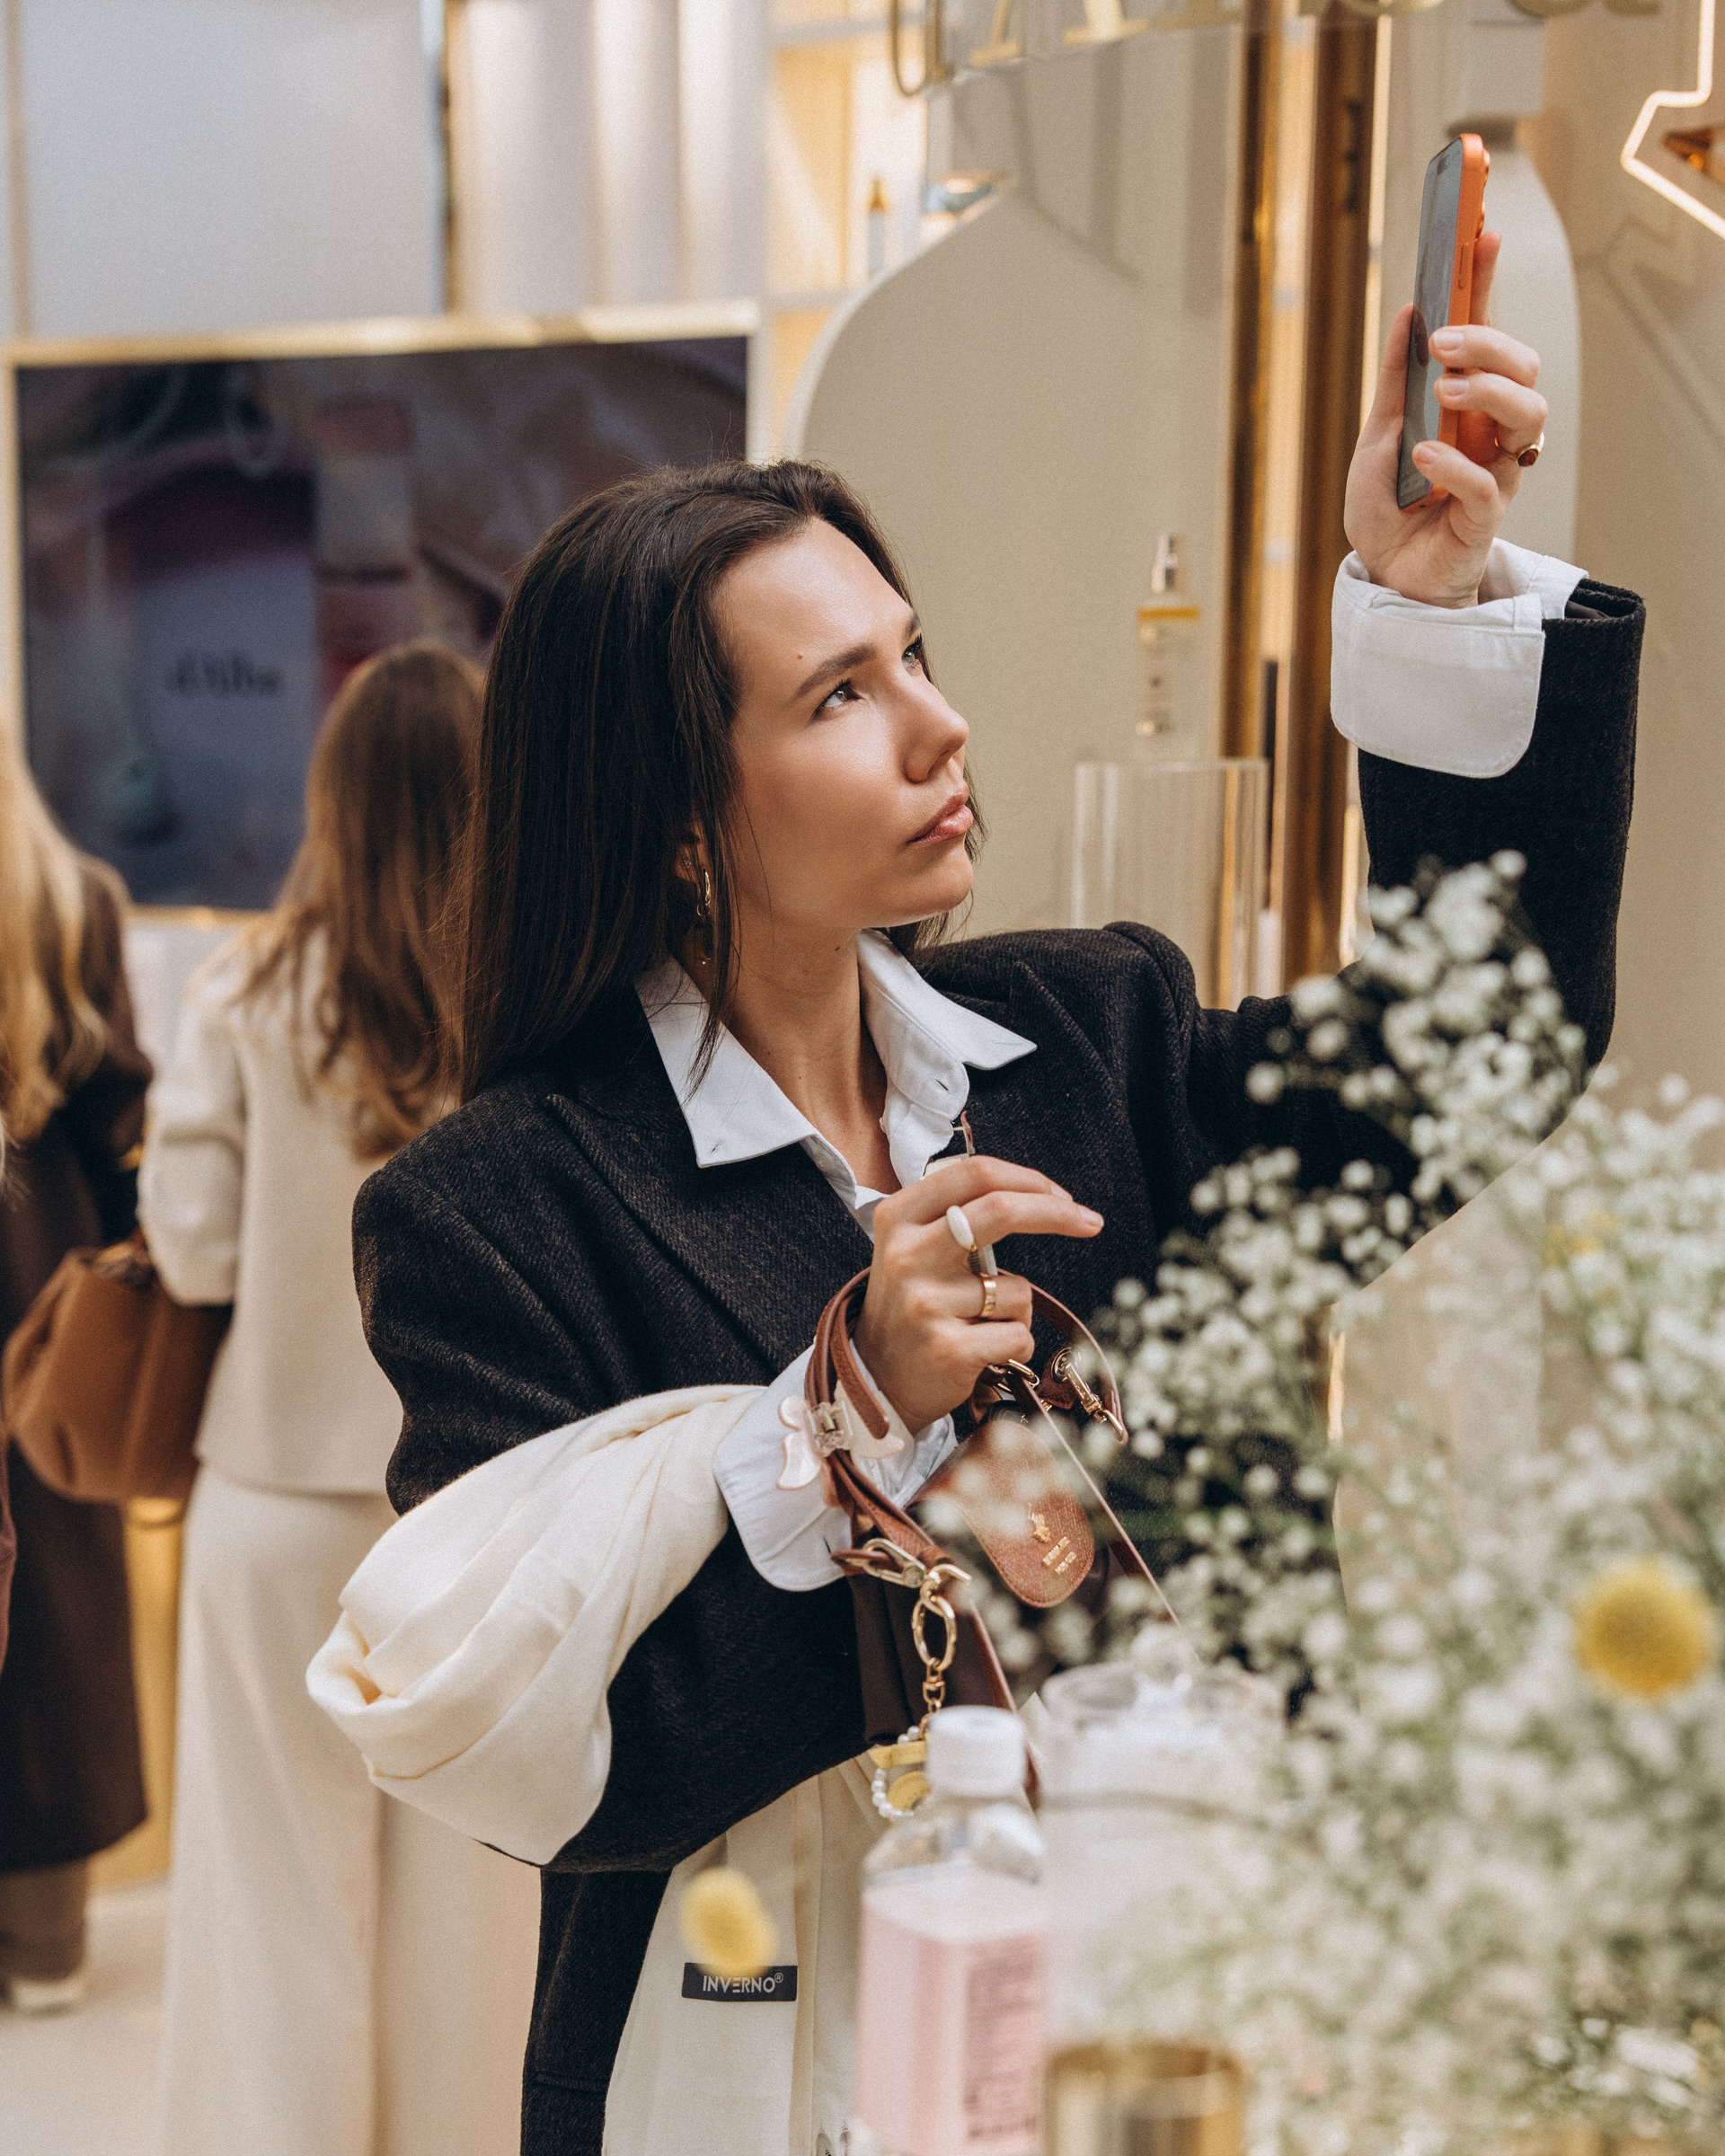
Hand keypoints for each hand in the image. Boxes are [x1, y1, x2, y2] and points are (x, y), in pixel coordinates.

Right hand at [852, 1155, 1103, 1432]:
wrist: (875, 1379)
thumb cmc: (911, 1305)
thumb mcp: (912, 1245)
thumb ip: (957, 1214)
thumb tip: (1035, 1194)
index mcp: (898, 1218)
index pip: (974, 1175)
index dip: (1028, 1179)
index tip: (1061, 1195)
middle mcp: (908, 1255)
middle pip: (1001, 1210)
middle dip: (1058, 1212)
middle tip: (1091, 1221)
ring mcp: (927, 1303)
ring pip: (1017, 1288)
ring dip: (1018, 1307)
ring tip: (981, 1324)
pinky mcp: (949, 1349)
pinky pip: (1018, 1334)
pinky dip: (1015, 1344)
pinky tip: (983, 1351)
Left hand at [1345, 232, 1548, 608]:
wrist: (1383, 576)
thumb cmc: (1387, 508)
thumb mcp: (1377, 435)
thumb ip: (1396, 381)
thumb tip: (1410, 311)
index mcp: (1465, 400)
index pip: (1487, 332)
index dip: (1488, 282)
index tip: (1482, 232)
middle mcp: (1492, 427)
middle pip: (1524, 364)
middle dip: (1489, 341)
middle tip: (1443, 340)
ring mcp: (1497, 468)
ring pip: (1528, 412)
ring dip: (1489, 390)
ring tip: (1444, 389)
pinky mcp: (1488, 514)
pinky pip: (1487, 480)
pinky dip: (1457, 462)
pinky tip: (1425, 455)